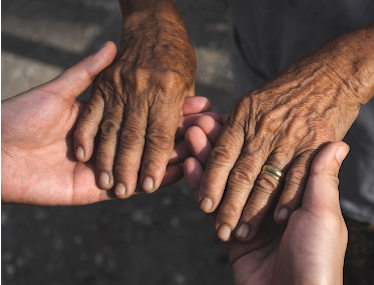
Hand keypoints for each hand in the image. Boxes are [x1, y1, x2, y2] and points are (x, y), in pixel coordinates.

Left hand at [1, 43, 215, 205]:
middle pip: (153, 138)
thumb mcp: (60, 91)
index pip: (145, 113)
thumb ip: (88, 73)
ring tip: (205, 144)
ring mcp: (107, 167)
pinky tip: (183, 169)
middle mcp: (110, 144)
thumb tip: (112, 46)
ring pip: (149, 161)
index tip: (199, 99)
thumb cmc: (21, 117)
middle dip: (183, 131)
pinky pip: (134, 185)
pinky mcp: (99, 190)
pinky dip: (159, 179)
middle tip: (212, 124)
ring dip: (178, 153)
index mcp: (103, 120)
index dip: (171, 107)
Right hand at [73, 0, 195, 197]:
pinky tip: (85, 155)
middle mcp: (142, 89)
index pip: (160, 135)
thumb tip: (183, 143)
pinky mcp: (102, 83)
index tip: (149, 186)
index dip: (155, 163)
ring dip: (108, 158)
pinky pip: (91, 112)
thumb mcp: (188, 82)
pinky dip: (87, 134)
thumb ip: (181, 112)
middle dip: (130, 168)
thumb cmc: (177, 55)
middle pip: (134, 136)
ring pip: (112, 128)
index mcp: (168, 91)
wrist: (153, 23)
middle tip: (126, 191)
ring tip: (108, 183)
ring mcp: (119, 85)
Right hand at [184, 129, 348, 284]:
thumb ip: (320, 179)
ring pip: (224, 180)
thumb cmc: (319, 259)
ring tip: (192, 133)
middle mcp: (271, 202)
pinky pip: (212, 205)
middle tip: (204, 119)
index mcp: (295, 194)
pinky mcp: (230, 235)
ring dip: (207, 157)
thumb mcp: (324, 215)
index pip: (269, 155)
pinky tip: (188, 163)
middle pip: (242, 164)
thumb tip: (338, 143)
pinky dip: (199, 184)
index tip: (237, 111)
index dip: (252, 134)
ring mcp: (249, 217)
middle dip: (223, 142)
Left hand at [196, 50, 361, 240]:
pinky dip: (290, 197)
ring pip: (267, 180)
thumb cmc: (290, 88)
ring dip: (255, 209)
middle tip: (220, 229)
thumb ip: (238, 126)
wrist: (334, 72)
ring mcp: (291, 137)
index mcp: (245, 115)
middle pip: (242, 173)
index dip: (211, 181)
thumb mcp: (256, 99)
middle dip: (230, 205)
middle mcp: (264, 127)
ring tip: (243, 232)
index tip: (204, 206)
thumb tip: (216, 150)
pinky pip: (300, 176)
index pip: (222, 154)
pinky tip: (280, 218)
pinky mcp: (316, 144)